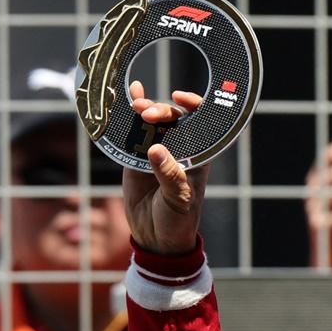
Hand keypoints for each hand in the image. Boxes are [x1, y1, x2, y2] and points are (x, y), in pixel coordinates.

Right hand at [122, 81, 210, 254]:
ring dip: (146, 108)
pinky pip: (134, 131)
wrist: (155, 237)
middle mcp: (180, 148)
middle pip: (174, 118)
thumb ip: (170, 175)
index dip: (194, 105)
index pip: (202, 122)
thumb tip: (155, 148)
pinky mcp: (137, 156)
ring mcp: (158, 149)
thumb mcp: (178, 200)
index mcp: (198, 155)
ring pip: (153, 121)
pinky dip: (131, 113)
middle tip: (147, 113)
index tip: (180, 98)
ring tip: (135, 105)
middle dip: (162, 109)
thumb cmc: (177, 220)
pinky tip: (129, 93)